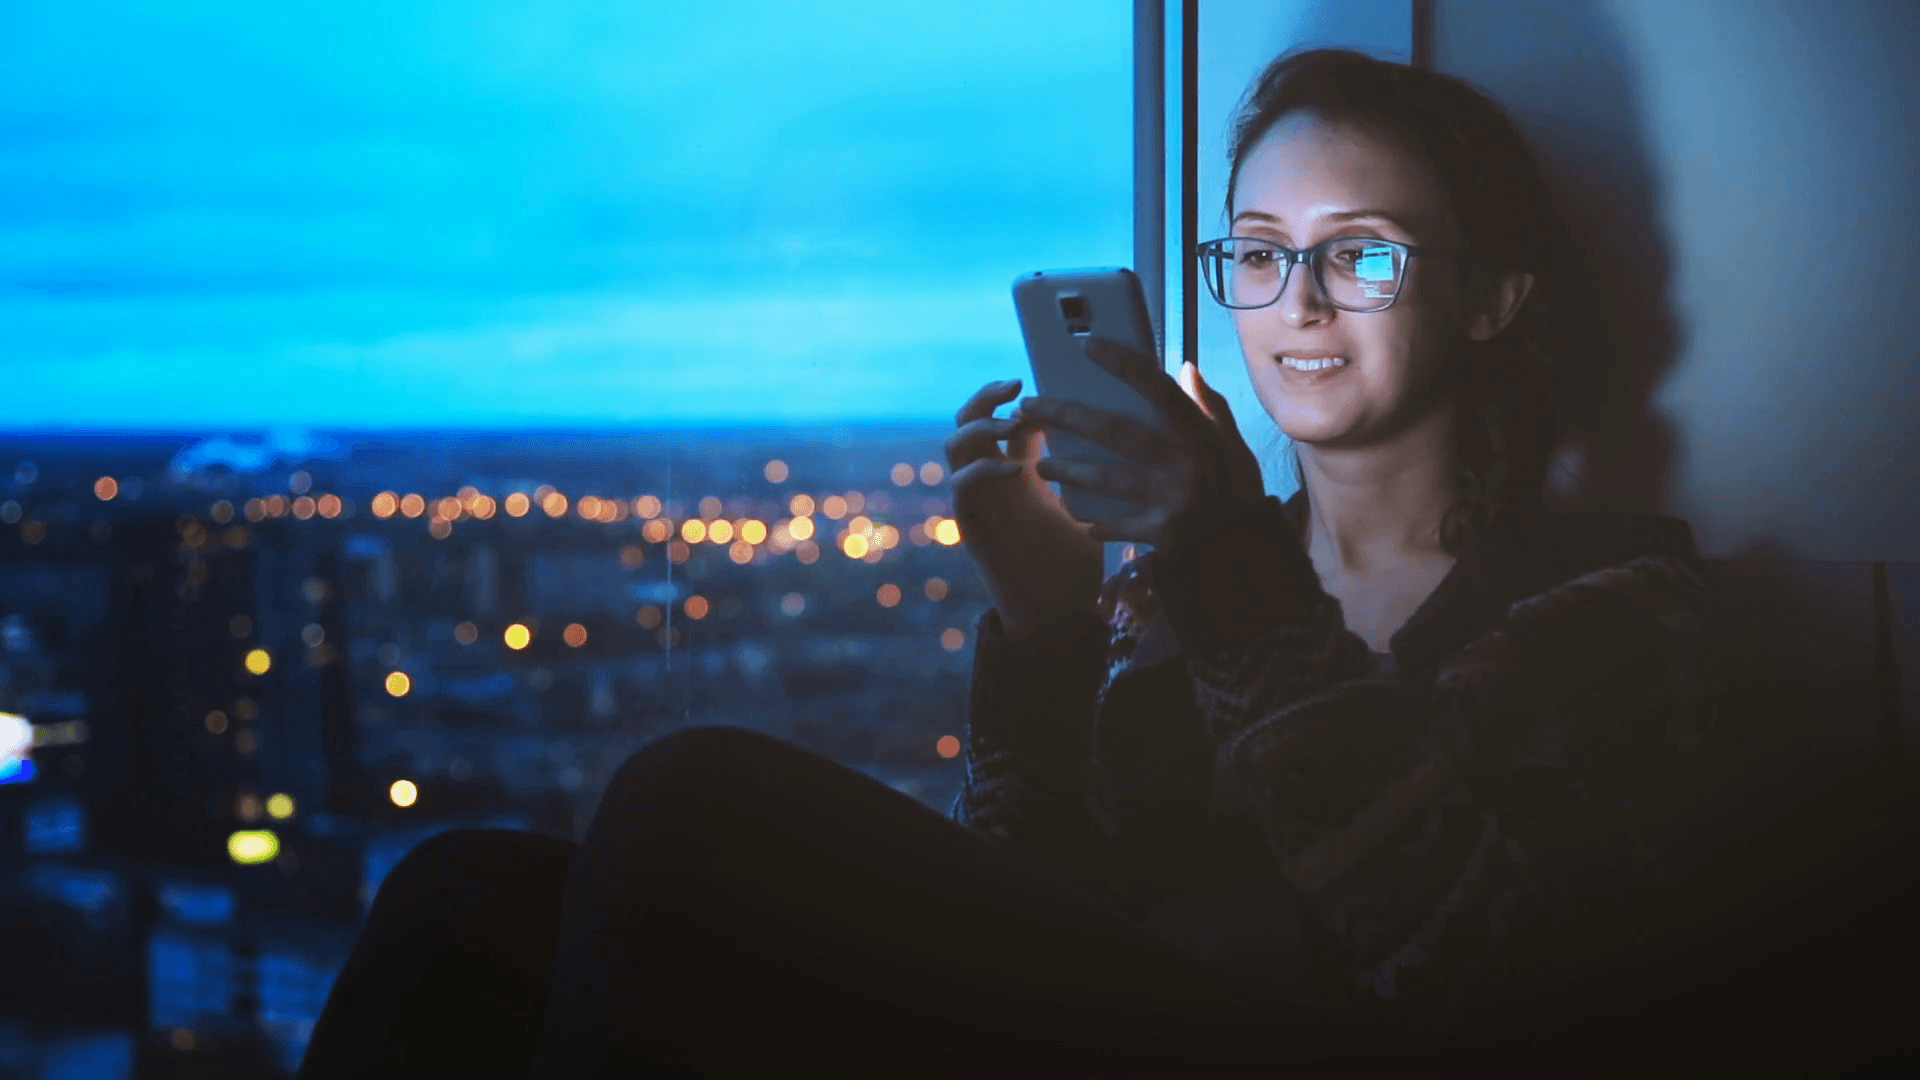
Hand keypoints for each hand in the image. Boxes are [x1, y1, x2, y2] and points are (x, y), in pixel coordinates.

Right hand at [945, 376, 1104, 647]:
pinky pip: (963, 485)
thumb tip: (1128, 423)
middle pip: (968, 420)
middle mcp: (992, 479)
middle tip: (1016, 386)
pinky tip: (1015, 468)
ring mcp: (978, 500)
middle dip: (987, 396)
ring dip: (979, 427)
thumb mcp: (1092, 500)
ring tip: (1010, 423)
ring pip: (954, 445)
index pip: (1003, 417)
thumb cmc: (1080, 558)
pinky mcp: (972, 525)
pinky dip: (983, 469)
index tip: (1042, 378)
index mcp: (1019, 468)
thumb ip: (1094, 465)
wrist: (1061, 611)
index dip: (1015, 394)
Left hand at [1020, 336, 1268, 555]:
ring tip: (1041, 467)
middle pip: (1115, 430)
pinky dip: (1097, 522)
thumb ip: (1210, 406)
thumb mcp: (1234, 444)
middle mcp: (1183, 462)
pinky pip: (1117, 525)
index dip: (1125, 364)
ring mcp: (1171, 499)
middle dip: (1068, 416)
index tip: (1089, 346)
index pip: (1159, 389)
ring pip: (1106, 478)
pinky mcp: (1162, 532)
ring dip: (1068, 471)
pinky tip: (1080, 516)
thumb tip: (1186, 368)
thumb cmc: (1237, 488)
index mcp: (1200, 434)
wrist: (1247, 545)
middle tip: (1032, 407)